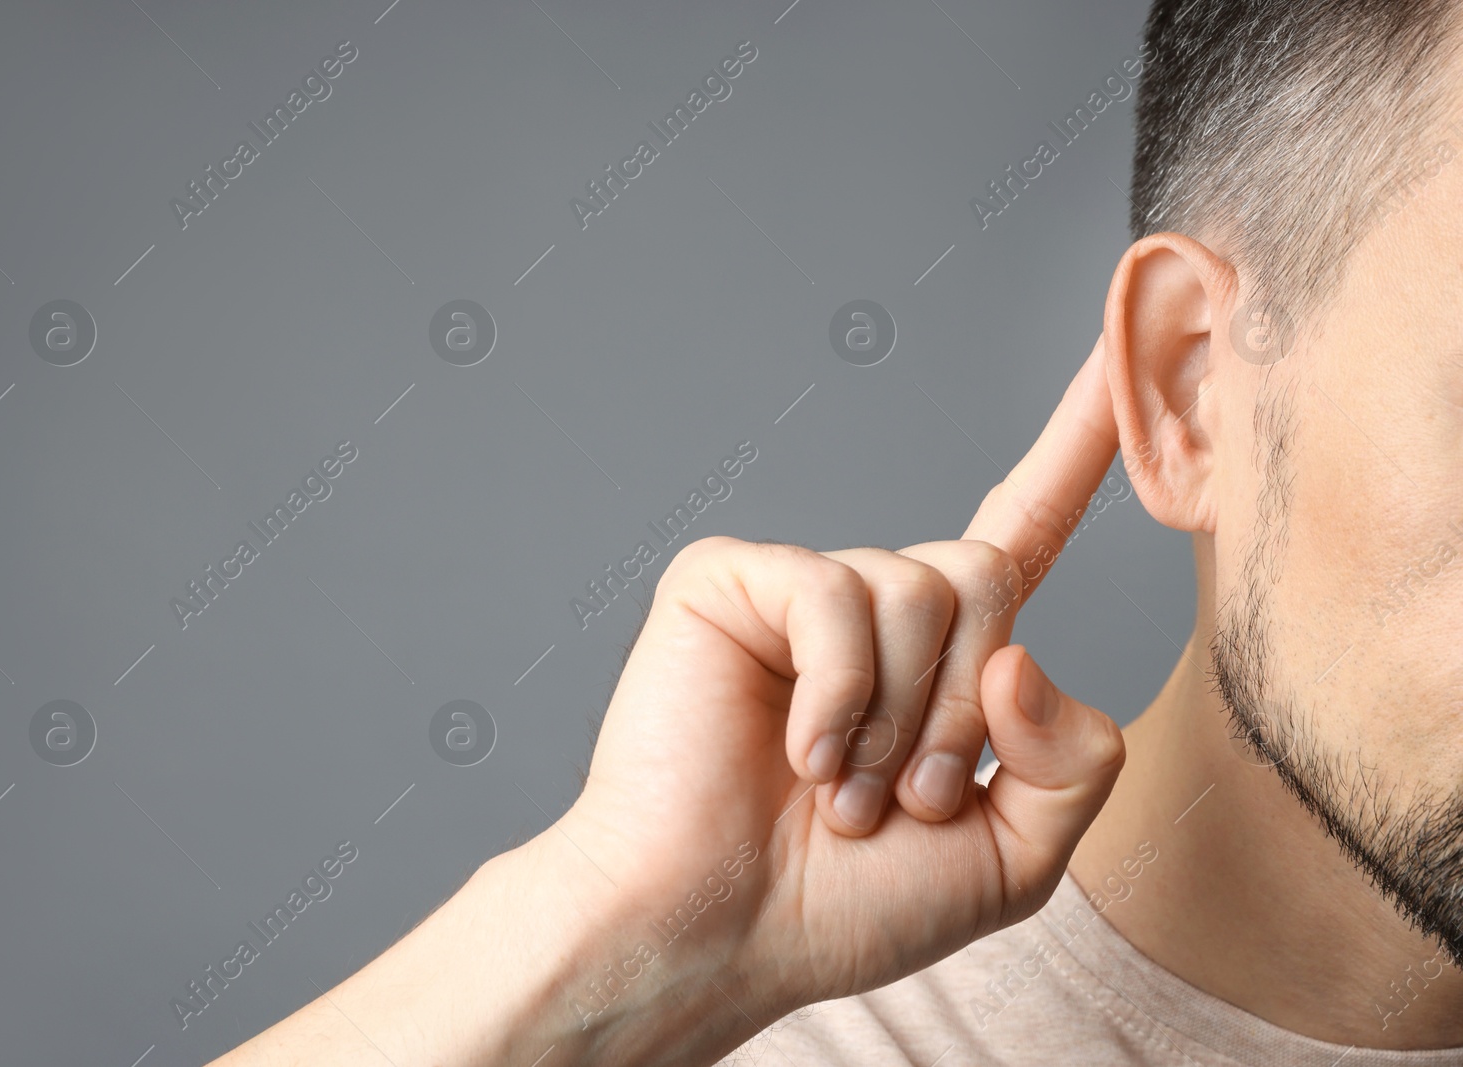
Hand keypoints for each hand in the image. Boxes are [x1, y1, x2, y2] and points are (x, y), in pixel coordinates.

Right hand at [555, 335, 1127, 1026]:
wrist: (718, 933)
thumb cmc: (844, 906)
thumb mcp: (1012, 856)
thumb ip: (1073, 761)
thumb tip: (1018, 654)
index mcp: (942, 659)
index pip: (1024, 531)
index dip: (1073, 449)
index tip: (1113, 361)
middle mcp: (876, 609)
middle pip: (987, 573)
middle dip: (962, 712)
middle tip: (900, 799)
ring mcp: (801, 591)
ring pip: (918, 586)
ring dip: (894, 719)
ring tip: (838, 789)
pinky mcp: (731, 583)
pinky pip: (833, 595)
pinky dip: (834, 694)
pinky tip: (797, 753)